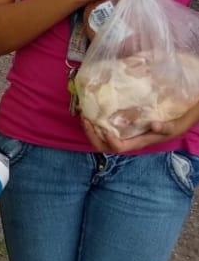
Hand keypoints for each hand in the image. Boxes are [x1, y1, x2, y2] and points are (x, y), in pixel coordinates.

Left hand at [82, 102, 198, 152]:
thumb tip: (153, 125)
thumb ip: (165, 128)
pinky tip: (91, 112)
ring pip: (100, 139)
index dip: (110, 141)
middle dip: (92, 135)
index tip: (105, 129)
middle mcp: (126, 141)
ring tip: (84, 115)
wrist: (176, 122)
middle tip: (86, 120)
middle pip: (103, 146)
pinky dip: (94, 123)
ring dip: (90, 129)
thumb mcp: (173, 127)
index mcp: (136, 143)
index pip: (118, 147)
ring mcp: (122, 135)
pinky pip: (103, 129)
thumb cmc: (173, 126)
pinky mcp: (120, 128)